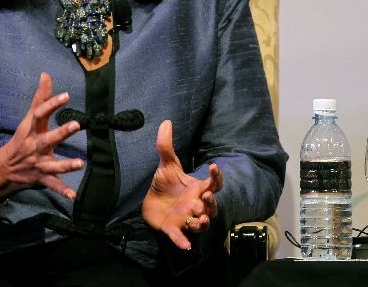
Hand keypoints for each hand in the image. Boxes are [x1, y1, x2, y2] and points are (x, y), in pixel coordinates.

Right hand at [0, 72, 83, 199]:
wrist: (3, 168)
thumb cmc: (22, 139)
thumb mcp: (29, 119)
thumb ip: (40, 98)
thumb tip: (46, 74)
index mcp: (32, 130)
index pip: (40, 114)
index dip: (52, 104)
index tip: (66, 96)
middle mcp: (35, 146)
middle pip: (48, 138)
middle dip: (61, 133)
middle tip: (76, 125)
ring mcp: (38, 163)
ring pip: (53, 165)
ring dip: (66, 165)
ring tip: (81, 163)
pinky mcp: (42, 178)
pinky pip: (53, 185)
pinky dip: (63, 191)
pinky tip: (74, 196)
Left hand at [142, 120, 222, 249]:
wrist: (151, 204)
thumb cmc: (165, 185)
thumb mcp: (165, 164)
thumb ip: (166, 145)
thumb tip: (166, 121)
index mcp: (197, 189)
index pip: (213, 184)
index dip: (217, 176)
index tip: (214, 166)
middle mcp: (196, 205)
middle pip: (211, 207)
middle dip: (210, 204)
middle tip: (203, 199)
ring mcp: (186, 219)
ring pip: (201, 224)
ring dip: (202, 222)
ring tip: (197, 218)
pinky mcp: (174, 229)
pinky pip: (181, 237)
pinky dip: (184, 241)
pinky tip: (185, 246)